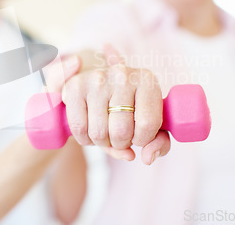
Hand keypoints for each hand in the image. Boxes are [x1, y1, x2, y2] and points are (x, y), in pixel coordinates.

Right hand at [61, 45, 170, 163]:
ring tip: (105, 129)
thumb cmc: (129, 107)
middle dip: (120, 143)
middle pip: (121, 131)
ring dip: (102, 142)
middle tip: (119, 133)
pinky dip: (85, 139)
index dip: (143, 140)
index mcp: (147, 81)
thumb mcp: (151, 121)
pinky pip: (79, 129)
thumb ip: (158, 143)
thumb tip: (147, 158)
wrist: (100, 84)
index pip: (148, 124)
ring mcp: (97, 80)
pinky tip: (90, 128)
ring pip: (99, 133)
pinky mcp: (75, 87)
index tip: (138, 135)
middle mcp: (122, 75)